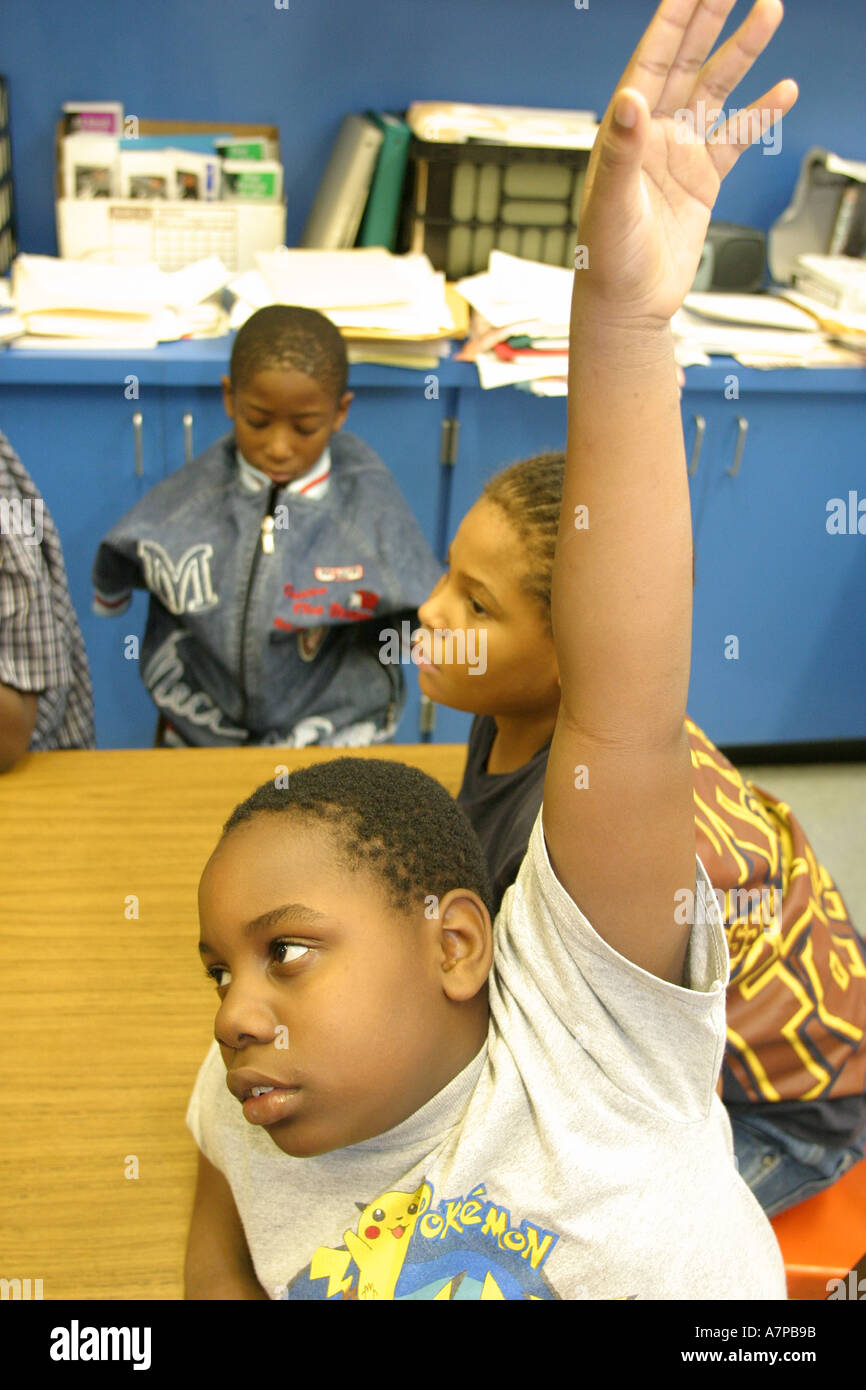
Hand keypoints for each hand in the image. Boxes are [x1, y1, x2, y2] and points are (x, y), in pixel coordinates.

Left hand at [576, 0, 797, 325]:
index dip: (673, 20)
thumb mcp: (611, 205)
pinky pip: (736, 138)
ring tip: (770, 12)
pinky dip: (760, 114)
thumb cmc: (606, 261)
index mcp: (624, 131)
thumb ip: (622, 151)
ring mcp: (679, 154)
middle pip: (686, 61)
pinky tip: (783, 90)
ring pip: (716, 90)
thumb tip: (630, 100)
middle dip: (710, 18)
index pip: (651, 61)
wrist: (628, 307)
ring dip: (743, 53)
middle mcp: (652, 134)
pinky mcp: (702, 181)